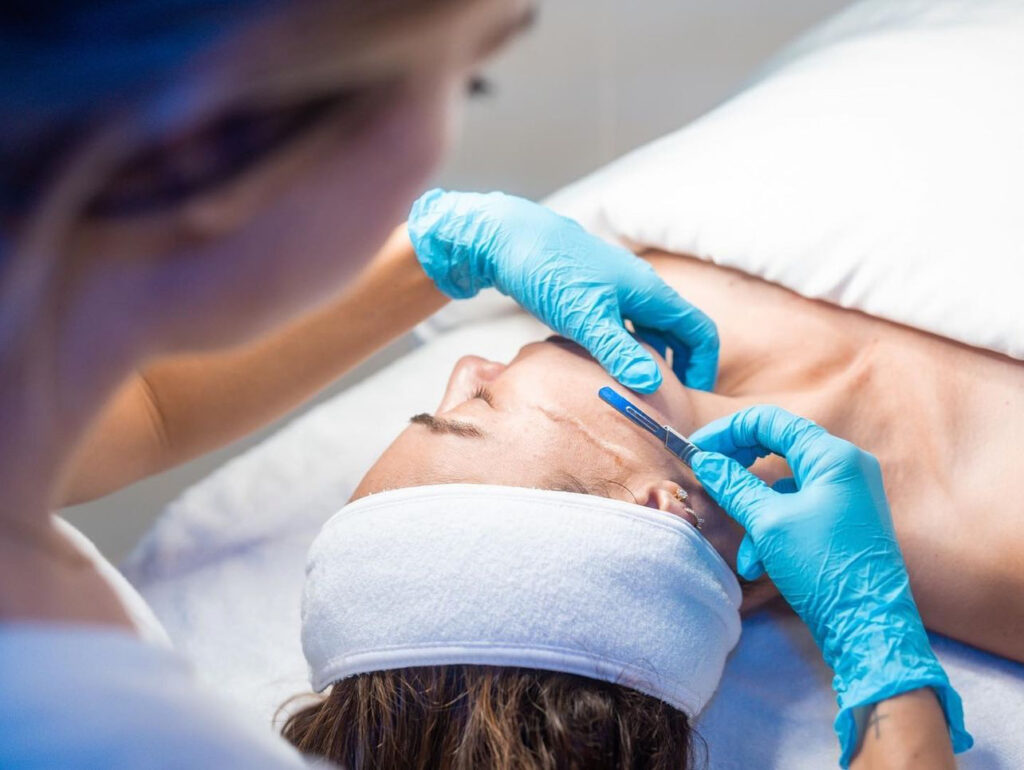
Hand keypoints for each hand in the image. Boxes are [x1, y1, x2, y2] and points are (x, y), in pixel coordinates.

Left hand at [407, 189, 718, 391]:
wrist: (507, 237)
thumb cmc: (549, 271)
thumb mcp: (585, 318)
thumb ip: (619, 352)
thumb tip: (652, 385)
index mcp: (651, 292)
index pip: (699, 332)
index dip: (702, 368)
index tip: (691, 401)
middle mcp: (641, 289)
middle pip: (677, 333)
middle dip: (678, 368)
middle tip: (665, 404)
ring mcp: (617, 289)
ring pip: (648, 329)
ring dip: (648, 359)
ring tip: (635, 391)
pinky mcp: (593, 293)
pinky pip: (622, 325)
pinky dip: (623, 348)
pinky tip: (602, 367)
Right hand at [689, 406, 970, 766]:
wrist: (869, 627)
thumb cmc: (822, 566)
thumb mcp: (768, 523)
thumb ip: (734, 485)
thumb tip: (705, 461)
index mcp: (832, 456)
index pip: (770, 421)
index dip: (727, 432)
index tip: (697, 451)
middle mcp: (845, 467)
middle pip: (777, 449)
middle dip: (739, 470)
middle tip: (708, 479)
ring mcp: (847, 495)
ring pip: (784, 488)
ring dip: (755, 515)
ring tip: (745, 553)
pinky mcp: (843, 521)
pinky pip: (798, 512)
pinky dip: (775, 532)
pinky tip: (761, 566)